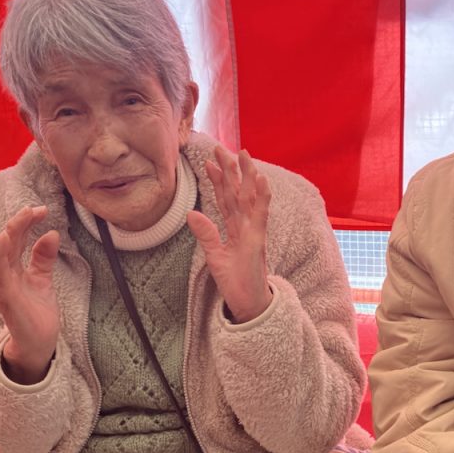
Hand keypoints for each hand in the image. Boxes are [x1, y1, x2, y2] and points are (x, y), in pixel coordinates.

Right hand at [0, 205, 59, 383]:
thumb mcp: (43, 279)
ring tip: (20, 218)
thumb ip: (43, 257)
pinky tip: (5, 241)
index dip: (25, 222)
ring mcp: (0, 285)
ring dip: (9, 234)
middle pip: (6, 241)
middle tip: (36, 209)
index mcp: (10, 267)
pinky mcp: (5, 298)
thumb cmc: (36, 311)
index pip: (14, 238)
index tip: (42, 210)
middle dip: (19, 222)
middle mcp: (1, 274)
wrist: (38, 342)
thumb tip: (51, 233)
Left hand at [188, 146, 272, 322]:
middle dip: (232, 170)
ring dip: (247, 176)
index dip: (218, 181)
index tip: (209, 162)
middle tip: (223, 148)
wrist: (248, 304)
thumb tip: (191, 213)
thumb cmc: (235, 282)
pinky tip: (260, 180)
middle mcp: (246, 226)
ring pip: (250, 198)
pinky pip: (261, 215)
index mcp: (235, 229)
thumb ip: (206, 234)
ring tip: (244, 154)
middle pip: (238, 192)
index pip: (225, 200)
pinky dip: (262, 197)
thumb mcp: (214, 256)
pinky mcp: (258, 240)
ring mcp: (254, 231)